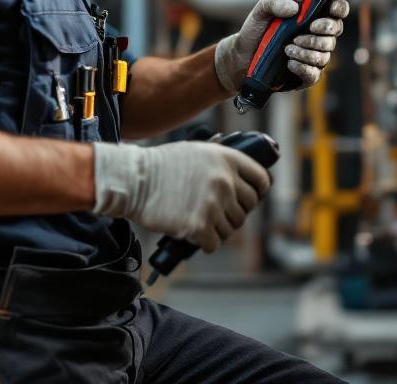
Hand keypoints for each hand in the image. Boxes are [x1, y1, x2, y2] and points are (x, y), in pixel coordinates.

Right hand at [93, 141, 270, 252]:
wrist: (135, 180)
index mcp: (227, 159)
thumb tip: (240, 182)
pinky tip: (192, 233)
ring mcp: (213, 204)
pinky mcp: (199, 226)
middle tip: (214, 212)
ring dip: (217, 229)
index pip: (261, 179)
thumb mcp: (197, 152)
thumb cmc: (161, 166)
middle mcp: (225, 181)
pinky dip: (204, 243)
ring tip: (198, 220)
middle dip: (232, 212)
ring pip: (231, 229)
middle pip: (247, 208)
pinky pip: (214, 244)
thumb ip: (221, 165)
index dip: (257, 191)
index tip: (250, 198)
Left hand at [213, 0, 349, 92]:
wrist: (243, 56)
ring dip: (306, 52)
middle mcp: (318, 34)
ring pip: (325, 54)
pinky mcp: (307, 74)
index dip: (339, 8)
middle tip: (299, 35)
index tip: (330, 10)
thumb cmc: (256, 31)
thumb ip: (274, 2)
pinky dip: (303, 68)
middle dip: (321, 33)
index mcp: (312, 15)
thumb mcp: (261, 11)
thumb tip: (294, 8)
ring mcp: (314, 55)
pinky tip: (289, 63)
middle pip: (335, 32)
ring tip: (286, 49)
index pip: (337, 8)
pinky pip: (315, 74)